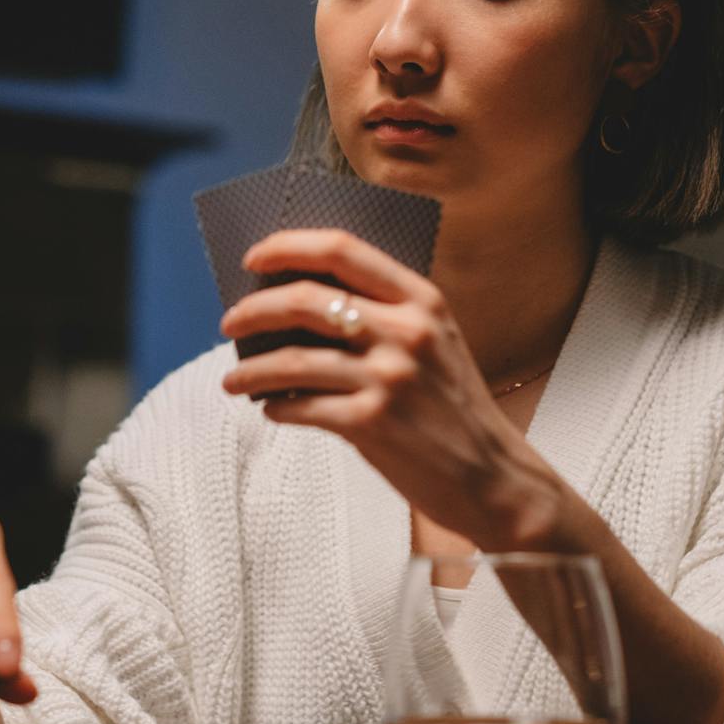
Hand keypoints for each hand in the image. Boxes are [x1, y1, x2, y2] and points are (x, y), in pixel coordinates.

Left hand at [218, 229, 562, 547]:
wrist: (493, 476)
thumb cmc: (455, 409)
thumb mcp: (436, 342)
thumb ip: (385, 315)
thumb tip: (300, 304)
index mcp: (422, 300)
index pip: (342, 251)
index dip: (289, 247)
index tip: (256, 258)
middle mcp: (406, 332)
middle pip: (306, 300)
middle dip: (255, 309)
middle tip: (230, 323)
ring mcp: (389, 378)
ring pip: (294, 359)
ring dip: (250, 368)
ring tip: (232, 379)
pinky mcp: (372, 424)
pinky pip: (302, 407)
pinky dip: (277, 407)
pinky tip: (271, 409)